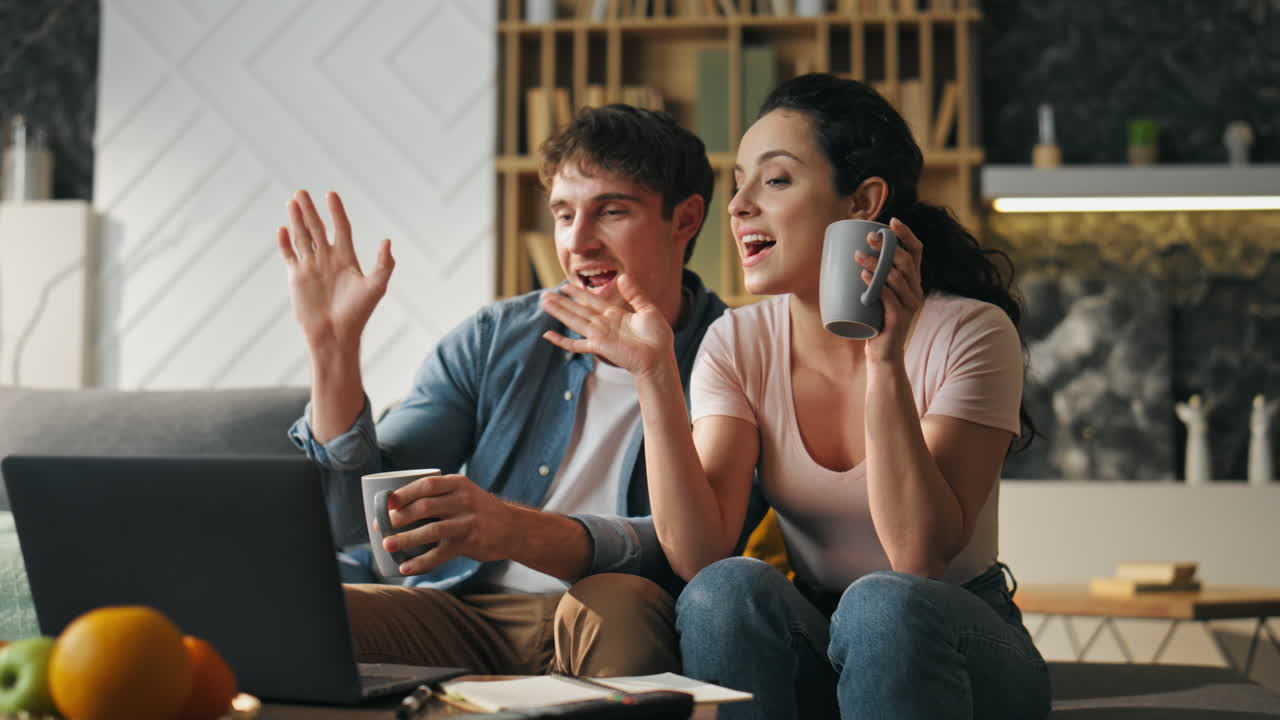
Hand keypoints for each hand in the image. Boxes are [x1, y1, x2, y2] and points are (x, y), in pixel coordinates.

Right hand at [276, 190, 394, 353]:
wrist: (335, 335)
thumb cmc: (358, 313)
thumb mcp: (376, 287)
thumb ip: (384, 264)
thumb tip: (387, 241)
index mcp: (347, 258)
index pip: (341, 228)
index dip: (336, 212)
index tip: (331, 194)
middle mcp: (328, 259)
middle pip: (317, 228)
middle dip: (310, 210)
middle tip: (302, 192)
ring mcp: (311, 267)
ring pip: (302, 237)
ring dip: (297, 219)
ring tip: (292, 201)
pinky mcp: (296, 277)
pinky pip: (289, 255)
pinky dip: (284, 243)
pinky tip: (282, 228)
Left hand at [381, 474, 515, 574]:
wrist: (513, 528)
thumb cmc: (479, 511)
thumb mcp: (464, 493)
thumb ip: (438, 496)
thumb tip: (396, 507)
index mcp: (458, 484)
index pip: (427, 484)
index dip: (404, 493)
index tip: (386, 502)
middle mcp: (464, 500)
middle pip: (425, 506)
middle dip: (399, 517)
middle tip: (381, 526)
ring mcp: (468, 522)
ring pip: (431, 530)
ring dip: (406, 539)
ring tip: (387, 545)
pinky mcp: (470, 543)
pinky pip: (441, 554)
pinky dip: (421, 562)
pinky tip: (406, 568)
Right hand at [539, 275, 674, 377]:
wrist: (658, 358)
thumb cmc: (657, 338)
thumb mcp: (648, 309)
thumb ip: (634, 293)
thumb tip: (623, 276)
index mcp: (615, 315)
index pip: (591, 301)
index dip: (578, 293)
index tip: (565, 286)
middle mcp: (604, 324)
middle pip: (578, 309)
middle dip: (562, 302)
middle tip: (545, 294)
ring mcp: (599, 335)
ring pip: (573, 320)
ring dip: (558, 311)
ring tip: (543, 302)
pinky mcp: (597, 345)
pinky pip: (575, 344)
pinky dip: (561, 340)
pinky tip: (548, 335)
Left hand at [859, 217, 923, 364]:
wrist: (883, 354)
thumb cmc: (876, 320)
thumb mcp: (876, 294)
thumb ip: (871, 276)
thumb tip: (848, 252)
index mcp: (912, 281)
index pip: (917, 252)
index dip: (906, 235)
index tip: (891, 221)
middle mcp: (915, 291)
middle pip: (906, 262)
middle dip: (888, 246)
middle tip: (868, 238)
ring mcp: (909, 305)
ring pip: (897, 278)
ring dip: (877, 264)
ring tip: (858, 256)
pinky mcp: (900, 319)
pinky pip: (891, 299)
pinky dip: (877, 286)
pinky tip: (864, 277)